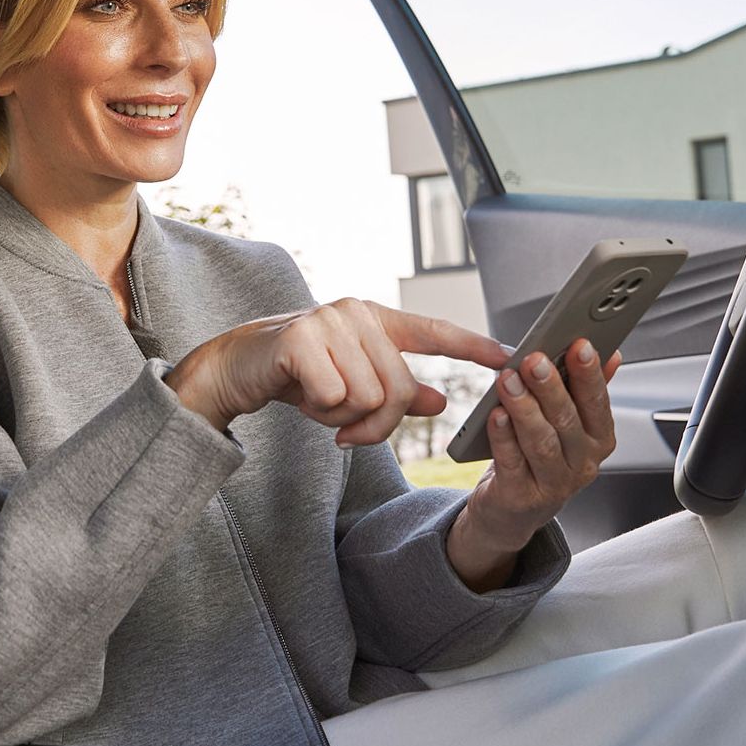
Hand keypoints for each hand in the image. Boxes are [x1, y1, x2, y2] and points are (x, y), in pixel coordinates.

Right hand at [166, 298, 509, 445]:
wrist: (236, 368)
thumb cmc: (298, 376)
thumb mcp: (352, 386)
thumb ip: (397, 392)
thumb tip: (439, 401)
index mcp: (375, 320)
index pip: (433, 331)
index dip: (473, 346)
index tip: (509, 358)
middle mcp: (357, 313)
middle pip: (400, 388)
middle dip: (376, 424)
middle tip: (346, 432)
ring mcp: (329, 322)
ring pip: (369, 397)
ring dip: (343, 419)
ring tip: (319, 404)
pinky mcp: (301, 339)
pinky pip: (336, 396)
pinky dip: (319, 411)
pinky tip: (301, 397)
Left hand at [445, 338, 622, 589]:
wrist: (512, 512)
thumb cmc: (539, 459)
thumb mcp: (569, 426)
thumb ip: (586, 391)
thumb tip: (612, 354)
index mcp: (598, 440)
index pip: (598, 403)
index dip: (590, 374)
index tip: (579, 344)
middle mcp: (582, 464)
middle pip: (568, 420)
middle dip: (551, 387)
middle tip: (534, 359)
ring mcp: (554, 484)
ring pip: (541, 441)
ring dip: (524, 407)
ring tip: (508, 380)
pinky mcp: (521, 497)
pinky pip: (512, 462)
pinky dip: (503, 437)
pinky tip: (495, 415)